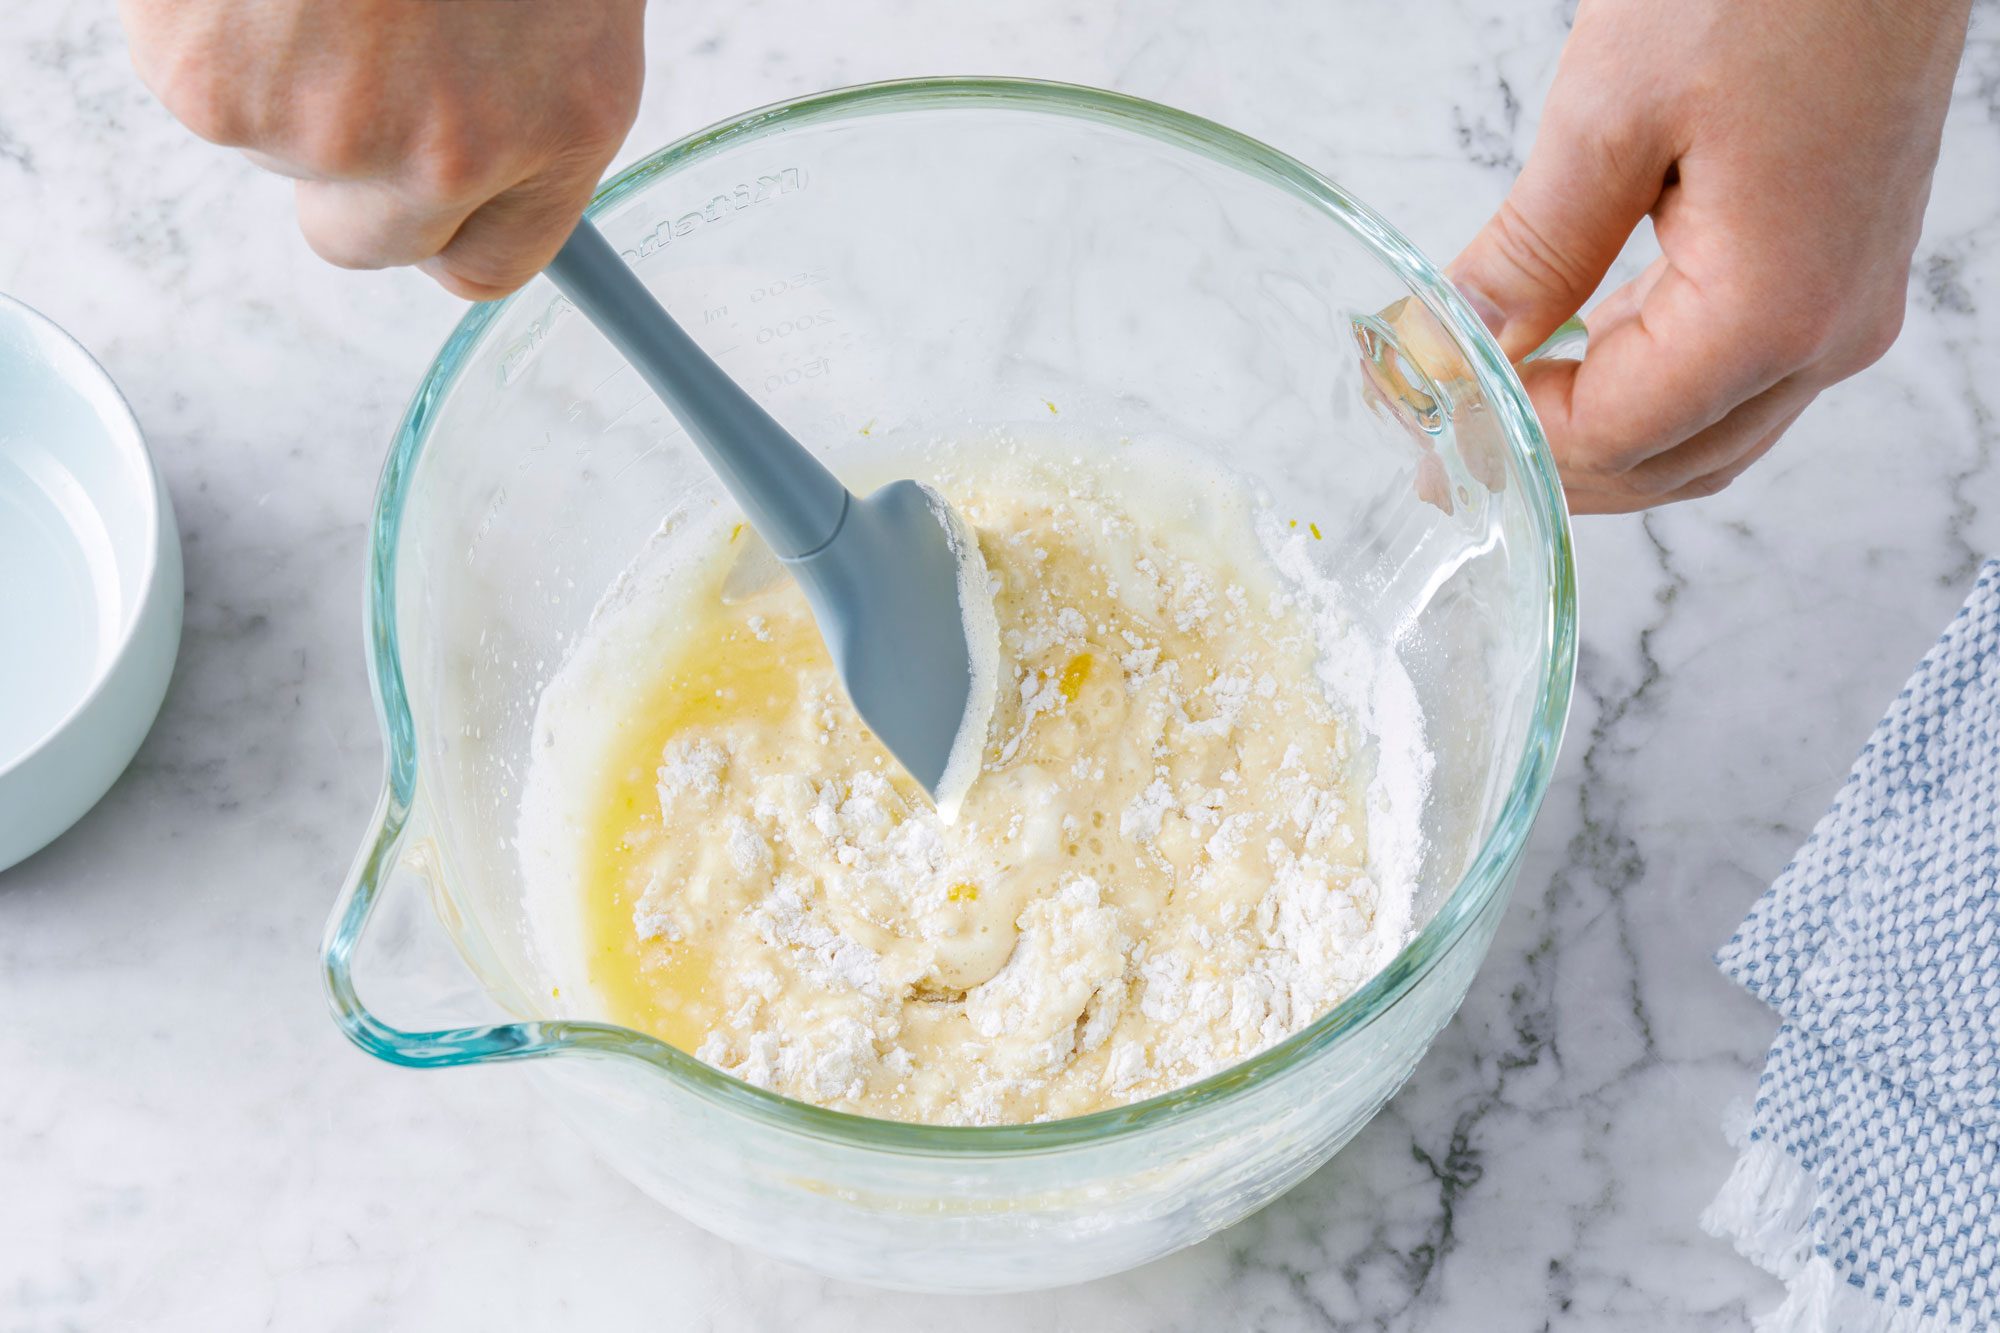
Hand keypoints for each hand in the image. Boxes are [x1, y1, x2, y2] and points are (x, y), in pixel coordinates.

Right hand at [120, 0, 645, 299]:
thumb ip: (517, 76)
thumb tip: (474, 128)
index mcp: (562, 123)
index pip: (490, 263)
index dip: (448, 222)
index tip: (429, 191)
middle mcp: (449, 154)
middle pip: (364, 239)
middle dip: (345, 167)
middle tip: (348, 50)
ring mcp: (326, 129)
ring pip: (268, 145)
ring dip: (276, 65)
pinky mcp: (210, 84)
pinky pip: (191, 77)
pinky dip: (206, 18)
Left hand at [1448, 0, 1971, 511]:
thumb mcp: (1611, 115)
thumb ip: (1532, 252)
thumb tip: (1455, 342)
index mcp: (1774, 312)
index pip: (1612, 438)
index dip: (1508, 439)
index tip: (1422, 418)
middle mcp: (1828, 333)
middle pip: (1666, 464)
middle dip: (1547, 467)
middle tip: (1440, 447)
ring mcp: (1843, 305)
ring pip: (1702, 435)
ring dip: (1595, 438)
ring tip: (1491, 409)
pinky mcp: (1836, 269)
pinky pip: (1732, 374)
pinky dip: (1643, 387)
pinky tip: (1572, 356)